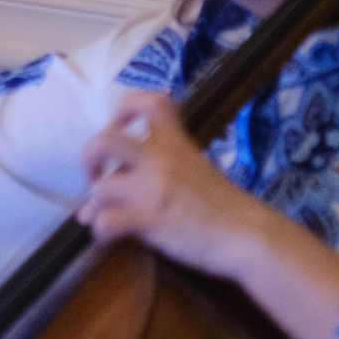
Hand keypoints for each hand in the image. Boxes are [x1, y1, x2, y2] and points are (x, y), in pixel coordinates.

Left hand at [76, 94, 338, 338]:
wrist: (248, 235)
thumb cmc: (225, 205)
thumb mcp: (197, 168)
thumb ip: (162, 165)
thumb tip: (125, 177)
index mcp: (176, 141)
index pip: (148, 102)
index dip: (125, 109)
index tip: (120, 126)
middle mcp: (161, 159)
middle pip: (104, 140)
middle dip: (89, 158)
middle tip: (95, 176)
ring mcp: (153, 189)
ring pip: (100, 188)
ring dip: (95, 206)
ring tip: (101, 217)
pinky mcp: (150, 219)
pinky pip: (106, 221)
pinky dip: (101, 230)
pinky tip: (110, 235)